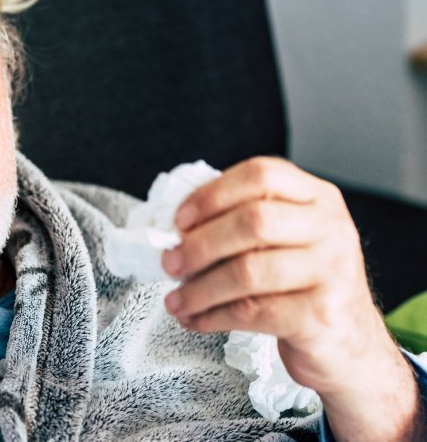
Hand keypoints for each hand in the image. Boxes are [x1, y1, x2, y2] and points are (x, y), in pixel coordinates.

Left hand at [161, 156, 420, 439]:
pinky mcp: (321, 314)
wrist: (350, 344)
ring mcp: (331, 270)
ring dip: (199, 288)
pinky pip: (252, 312)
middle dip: (200, 244)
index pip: (261, 175)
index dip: (212, 194)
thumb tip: (176, 229)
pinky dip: (212, 316)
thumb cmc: (303, 285)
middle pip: (253, 221)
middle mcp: (331, 228)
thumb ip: (243, 223)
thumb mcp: (286, 240)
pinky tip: (195, 319)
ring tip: (175, 299)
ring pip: (248, 271)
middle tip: (169, 262)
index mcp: (317, 197)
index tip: (179, 219)